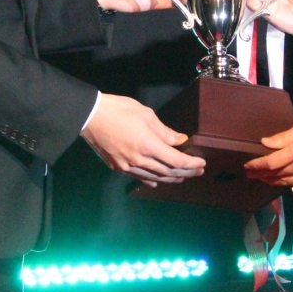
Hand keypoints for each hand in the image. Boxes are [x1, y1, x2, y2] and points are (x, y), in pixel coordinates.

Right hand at [81, 93, 205, 186]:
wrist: (90, 117)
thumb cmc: (119, 110)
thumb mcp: (146, 115)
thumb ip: (164, 131)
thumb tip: (180, 140)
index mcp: (148, 145)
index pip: (176, 160)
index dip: (191, 163)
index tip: (202, 163)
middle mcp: (140, 160)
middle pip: (168, 172)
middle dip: (186, 172)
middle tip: (198, 172)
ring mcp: (127, 166)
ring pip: (154, 178)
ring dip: (171, 179)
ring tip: (182, 177)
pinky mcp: (118, 167)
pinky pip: (139, 177)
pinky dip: (152, 180)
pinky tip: (157, 182)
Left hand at [243, 121, 292, 189]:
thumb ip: (284, 137)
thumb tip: (265, 142)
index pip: (272, 162)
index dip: (257, 165)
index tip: (247, 165)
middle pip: (276, 174)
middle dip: (261, 174)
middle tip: (249, 174)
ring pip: (285, 182)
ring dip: (271, 181)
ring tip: (261, 178)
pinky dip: (286, 182)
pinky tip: (280, 180)